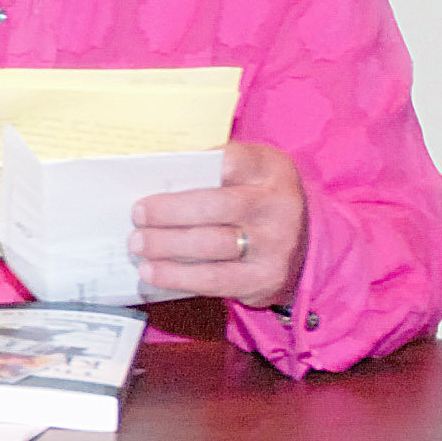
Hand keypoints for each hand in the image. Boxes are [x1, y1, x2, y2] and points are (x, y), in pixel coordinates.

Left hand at [133, 139, 306, 308]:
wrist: (304, 243)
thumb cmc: (255, 201)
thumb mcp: (247, 173)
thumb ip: (210, 170)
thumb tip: (152, 177)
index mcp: (270, 169)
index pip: (233, 161)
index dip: (197, 165)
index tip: (159, 170)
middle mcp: (278, 205)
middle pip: (217, 206)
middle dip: (170, 211)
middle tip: (137, 214)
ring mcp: (276, 243)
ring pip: (212, 244)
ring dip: (167, 245)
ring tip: (137, 244)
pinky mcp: (266, 277)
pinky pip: (215, 279)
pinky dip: (178, 277)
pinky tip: (152, 272)